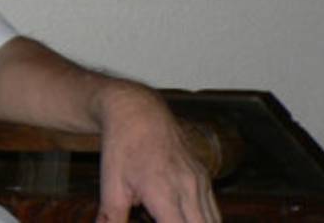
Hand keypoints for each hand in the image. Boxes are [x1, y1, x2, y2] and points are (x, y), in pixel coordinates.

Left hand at [96, 87, 219, 222]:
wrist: (138, 112)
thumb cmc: (122, 147)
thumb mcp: (111, 184)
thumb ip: (112, 217)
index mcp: (163, 192)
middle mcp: (188, 188)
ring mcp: (200, 182)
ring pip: (213, 222)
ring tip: (164, 217)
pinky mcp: (205, 178)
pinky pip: (212, 211)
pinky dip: (202, 222)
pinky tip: (180, 219)